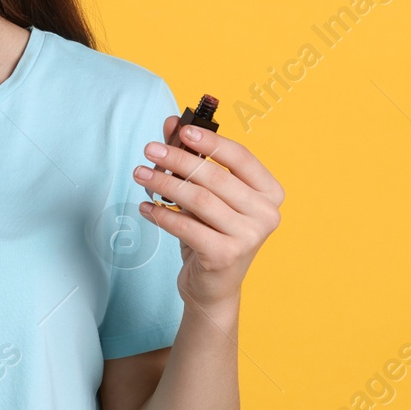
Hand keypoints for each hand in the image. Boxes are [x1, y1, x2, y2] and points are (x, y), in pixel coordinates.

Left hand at [133, 120, 283, 313]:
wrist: (213, 286)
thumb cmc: (212, 232)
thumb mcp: (206, 194)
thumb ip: (193, 157)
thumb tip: (172, 122)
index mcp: (270, 192)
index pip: (241, 157)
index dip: (211, 140)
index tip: (182, 130)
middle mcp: (266, 214)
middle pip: (215, 177)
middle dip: (178, 159)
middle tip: (150, 149)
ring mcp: (249, 237)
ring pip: (199, 200)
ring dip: (164, 183)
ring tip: (140, 173)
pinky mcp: (226, 256)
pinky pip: (186, 227)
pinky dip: (161, 214)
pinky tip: (145, 206)